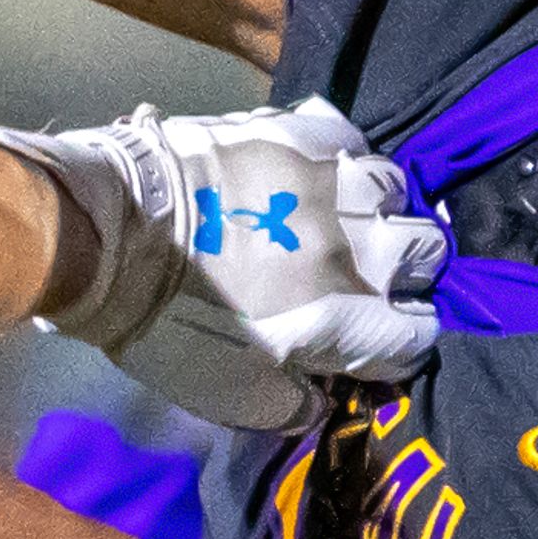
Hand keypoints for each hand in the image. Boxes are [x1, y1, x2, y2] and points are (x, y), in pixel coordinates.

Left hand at [0, 98, 443, 429]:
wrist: (111, 238)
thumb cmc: (165, 326)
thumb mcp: (230, 395)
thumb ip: (292, 406)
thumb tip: (323, 398)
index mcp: (346, 318)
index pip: (419, 332)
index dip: (397, 340)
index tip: (372, 338)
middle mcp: (354, 248)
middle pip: (426, 253)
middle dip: (405, 269)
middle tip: (365, 274)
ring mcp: (327, 183)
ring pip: (396, 189)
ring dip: (376, 208)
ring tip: (342, 218)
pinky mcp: (292, 133)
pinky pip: (348, 137)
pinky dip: (341, 155)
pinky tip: (316, 171)